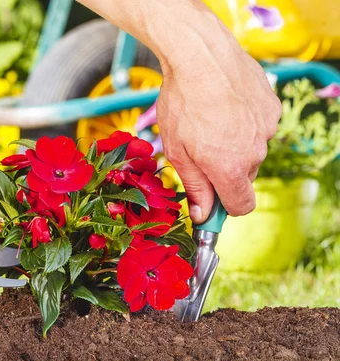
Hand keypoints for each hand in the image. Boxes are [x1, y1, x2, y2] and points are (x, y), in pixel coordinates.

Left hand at [76, 0, 281, 222]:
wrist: (201, 55)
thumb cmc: (182, 102)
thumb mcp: (177, 150)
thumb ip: (194, 186)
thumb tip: (202, 215)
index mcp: (230, 168)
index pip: (242, 206)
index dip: (225, 207)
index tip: (211, 201)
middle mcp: (255, 152)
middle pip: (243, 178)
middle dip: (223, 172)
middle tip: (200, 149)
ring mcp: (266, 129)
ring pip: (251, 151)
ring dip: (234, 146)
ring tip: (210, 122)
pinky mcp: (271, 108)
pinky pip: (258, 128)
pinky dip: (243, 124)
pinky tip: (225, 107)